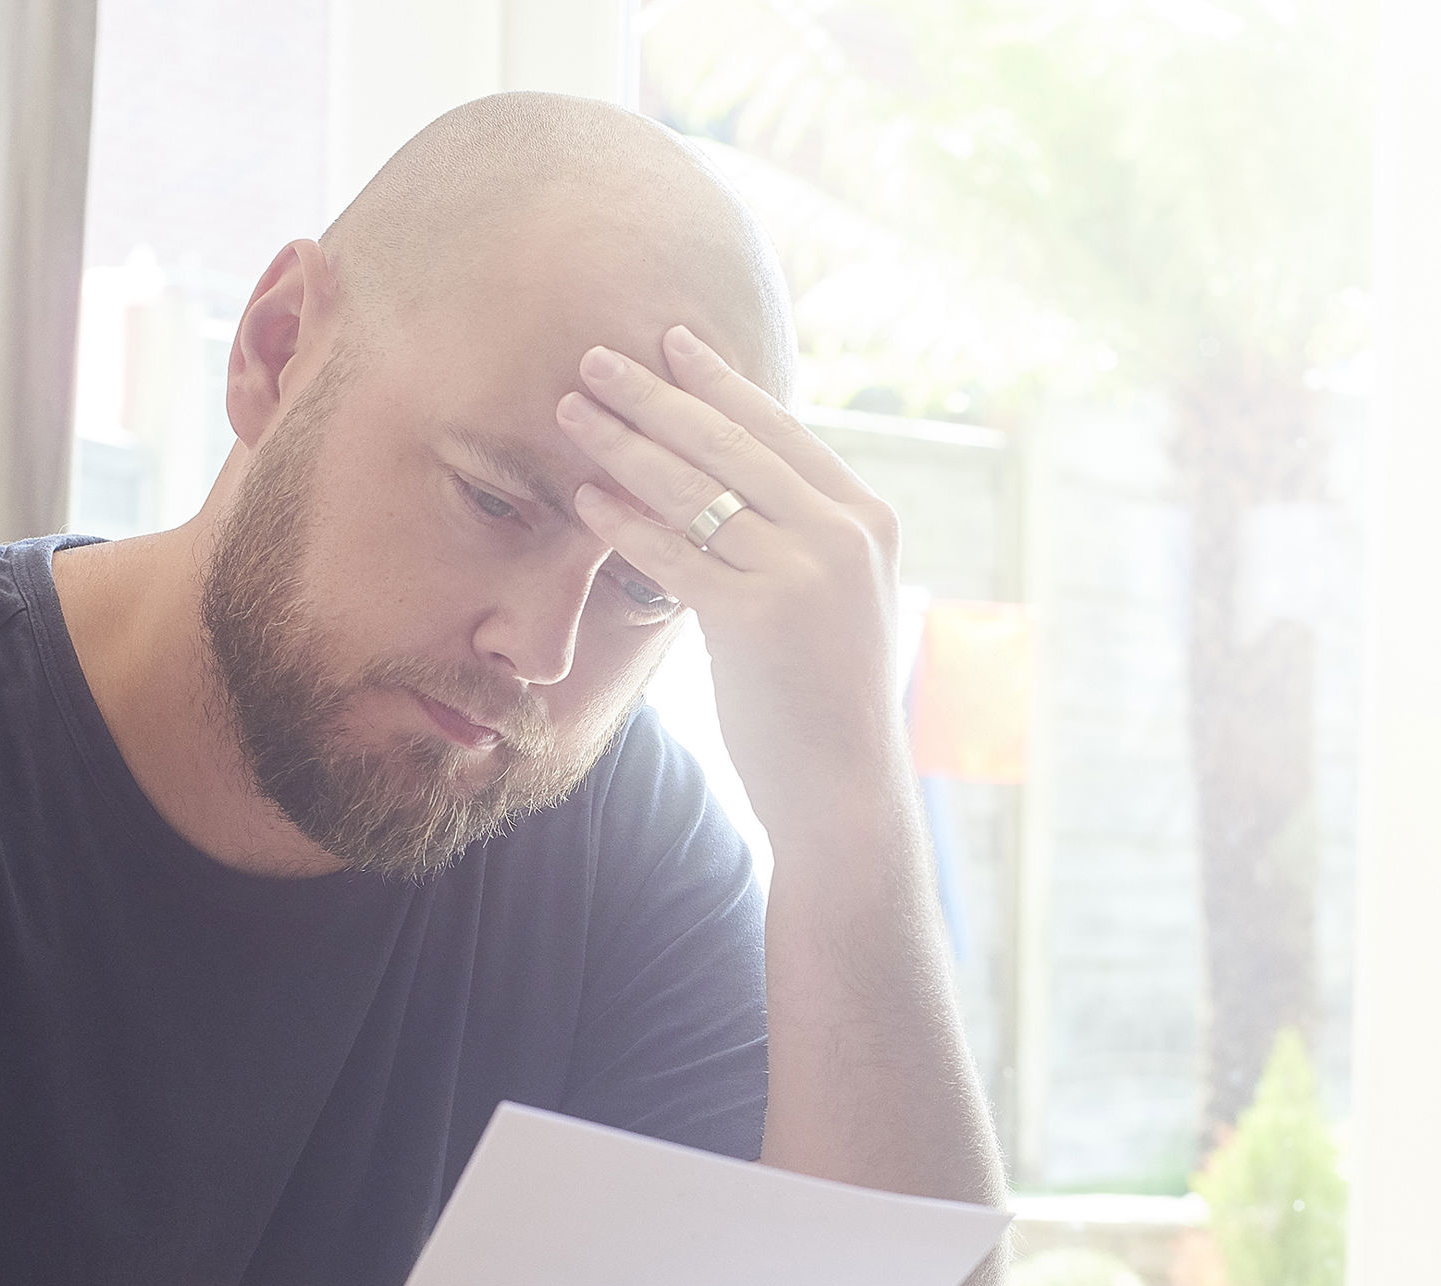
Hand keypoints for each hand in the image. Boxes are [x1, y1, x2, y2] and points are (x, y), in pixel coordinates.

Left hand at [559, 327, 908, 835]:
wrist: (845, 788)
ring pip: (695, 489)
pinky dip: (625, 522)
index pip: (779, 428)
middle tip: (596, 358)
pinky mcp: (760, 619)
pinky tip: (587, 498)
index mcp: (866, 518)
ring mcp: (805, 573)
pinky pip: (674, 554)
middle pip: (730, 443)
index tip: (670, 342)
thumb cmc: (823, 697)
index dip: (718, 381)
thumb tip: (721, 477)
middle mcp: (843, 534)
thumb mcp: (829, 597)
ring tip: (574, 410)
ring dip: (624, 442)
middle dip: (654, 395)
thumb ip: (794, 534)